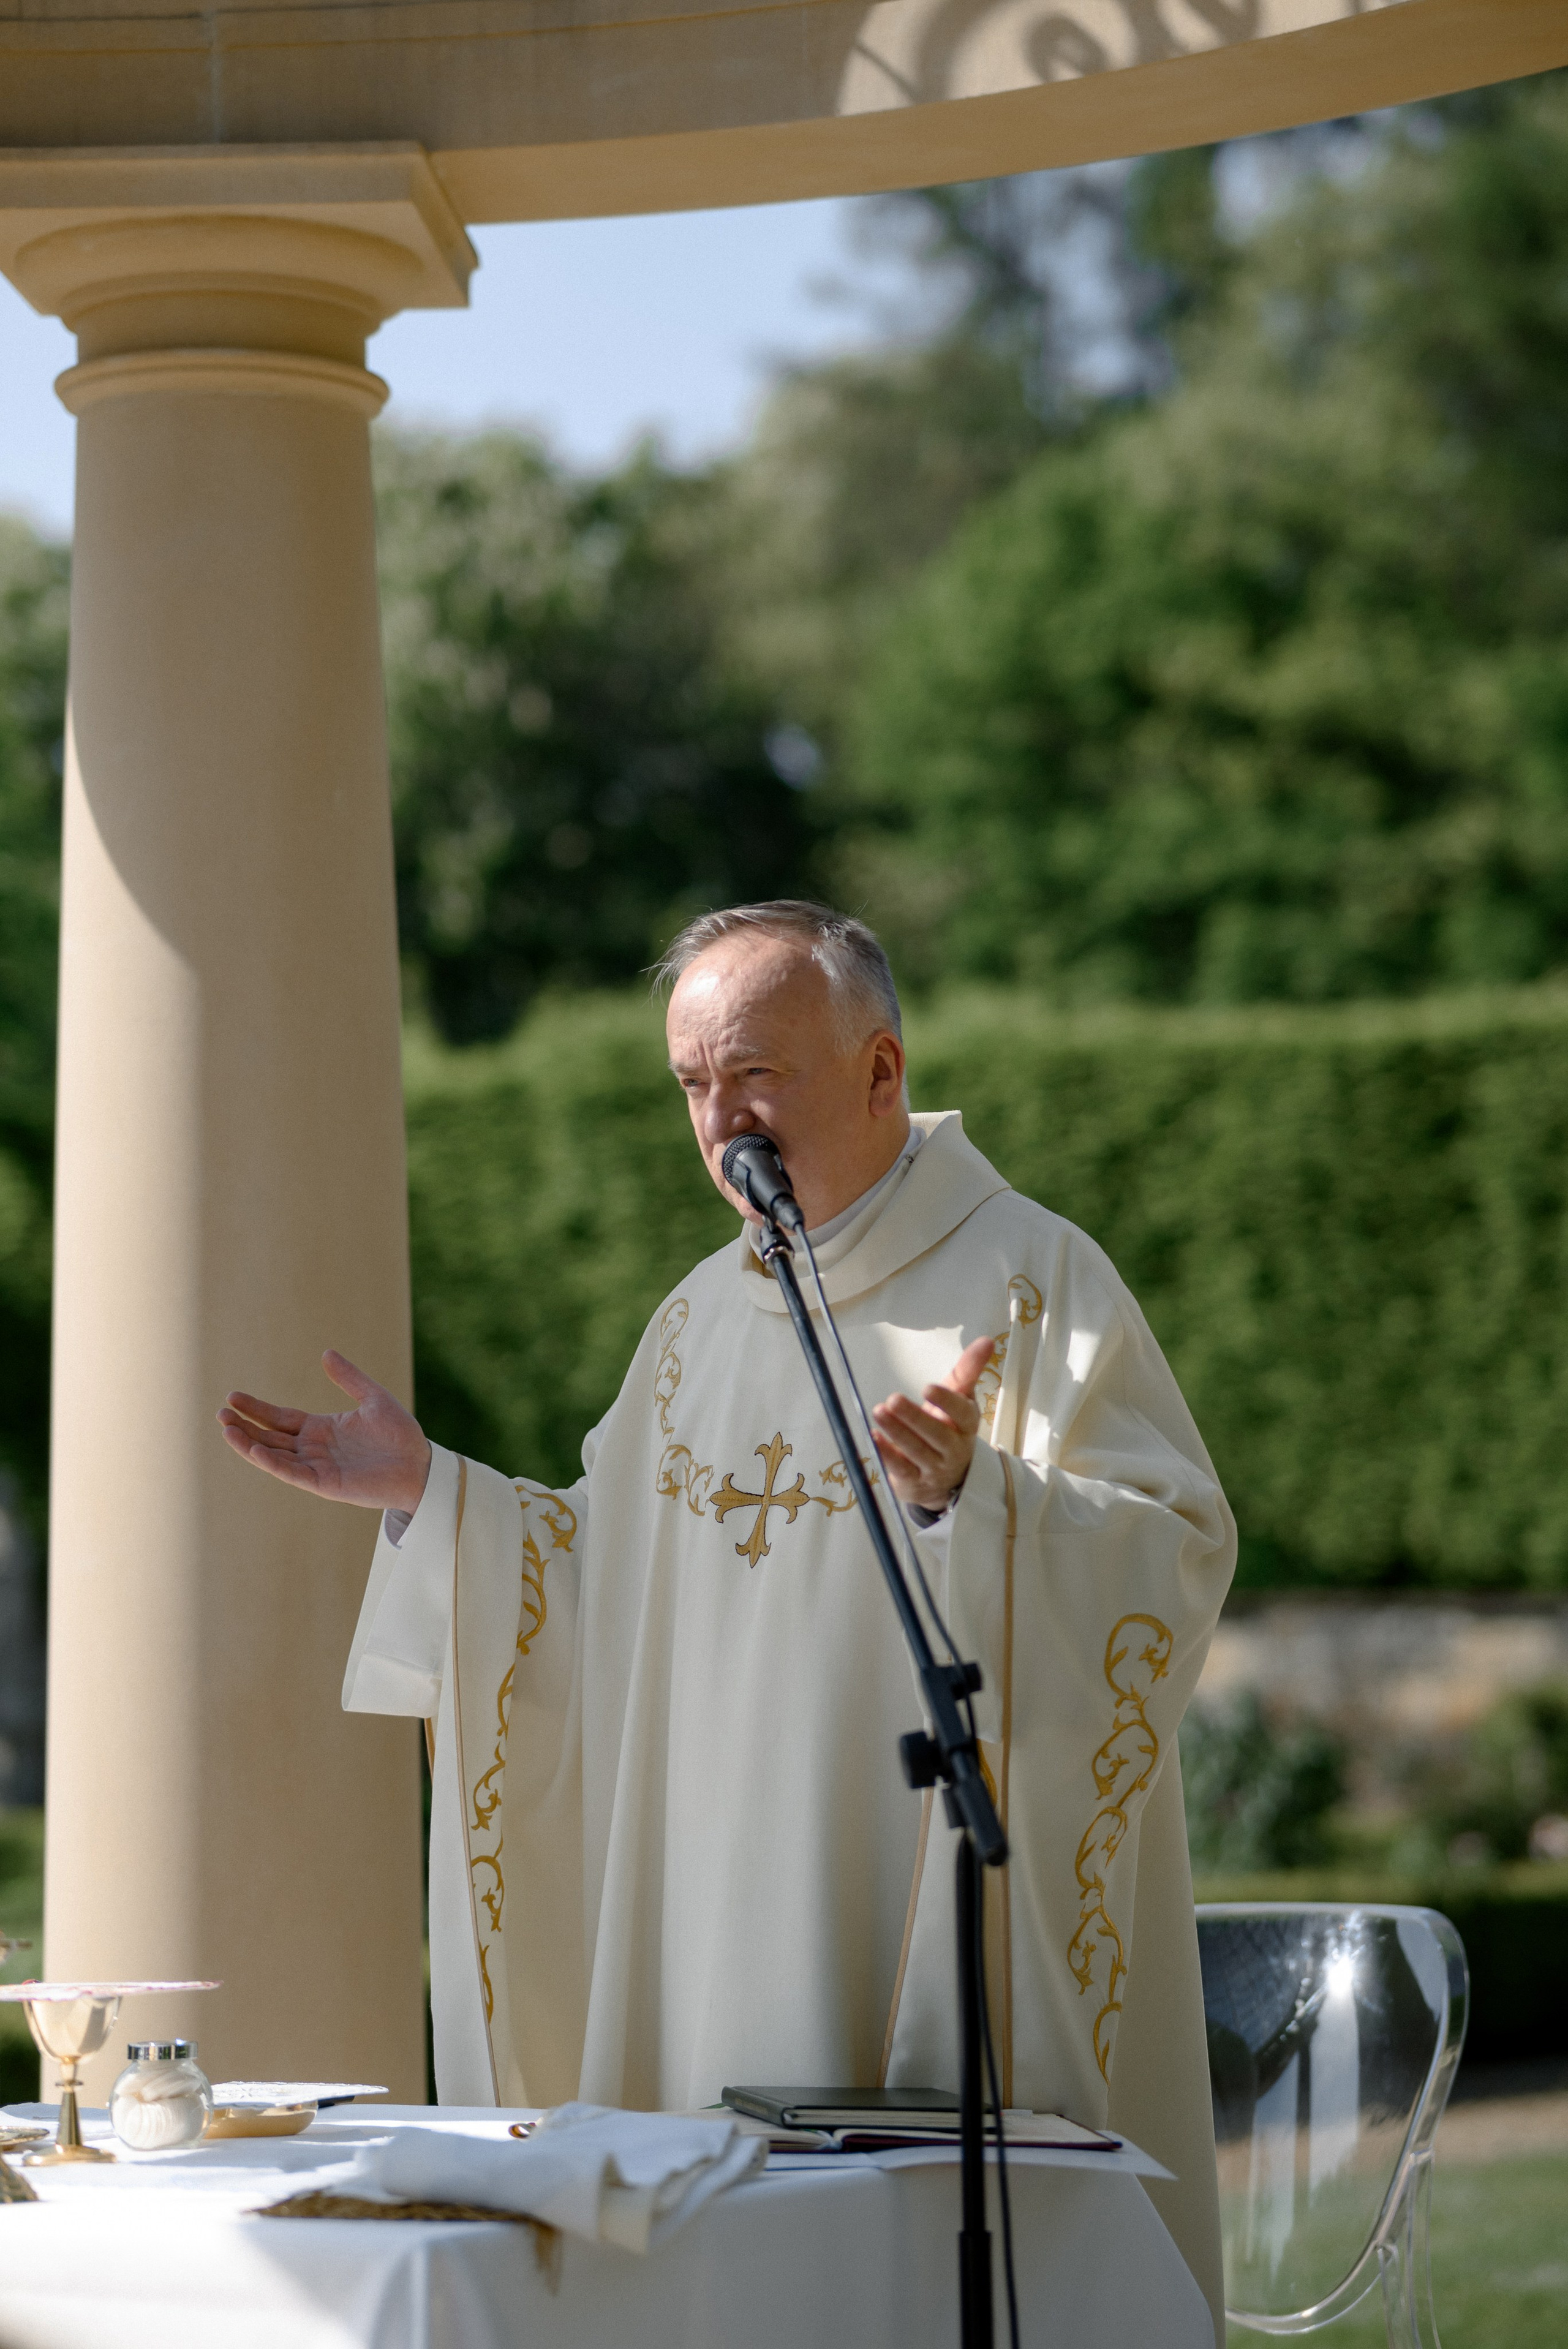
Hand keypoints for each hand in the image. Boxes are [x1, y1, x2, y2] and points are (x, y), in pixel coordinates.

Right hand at [218, 1349, 431, 1515]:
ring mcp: (318, 1467)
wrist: (421, 1465)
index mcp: (322, 1429)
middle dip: (245, 1426)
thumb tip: (326, 1353)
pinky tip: (255, 1449)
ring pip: (275, 1456)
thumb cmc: (400, 1434)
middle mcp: (314, 1449)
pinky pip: (293, 1473)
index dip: (257, 1408)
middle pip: (270, 1436)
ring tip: (227, 1430)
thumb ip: (349, 1378)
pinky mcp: (325, 1484)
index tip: (232, 1397)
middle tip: (220, 1413)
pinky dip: (273, 1463)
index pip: (280, 1418)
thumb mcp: (373, 1398)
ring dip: (250, 1444)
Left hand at [872, 1334, 993, 1515]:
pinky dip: (886, 1453)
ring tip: (878, 1411)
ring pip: (916, 1451)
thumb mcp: (960, 1398)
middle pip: (937, 1435)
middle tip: (892, 1399)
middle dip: (914, 1418)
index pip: (962, 1414)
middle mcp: (954, 1449)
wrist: (947, 1477)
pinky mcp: (914, 1481)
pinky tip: (873, 1436)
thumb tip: (987, 1339)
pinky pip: (900, 1469)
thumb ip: (969, 1370)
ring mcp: (934, 1468)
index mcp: (966, 1425)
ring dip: (896, 1431)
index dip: (947, 1402)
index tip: (927, 1387)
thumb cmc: (950, 1427)